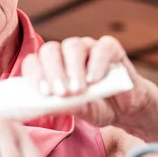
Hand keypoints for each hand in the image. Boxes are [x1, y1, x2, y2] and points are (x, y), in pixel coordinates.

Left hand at [21, 36, 151, 127]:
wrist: (124, 108)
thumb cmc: (94, 106)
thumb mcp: (76, 110)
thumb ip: (60, 106)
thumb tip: (42, 107)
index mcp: (50, 66)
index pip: (33, 61)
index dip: (35, 74)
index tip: (44, 93)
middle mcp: (65, 53)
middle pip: (50, 50)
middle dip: (53, 72)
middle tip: (62, 93)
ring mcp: (87, 47)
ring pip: (73, 46)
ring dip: (73, 68)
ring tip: (78, 90)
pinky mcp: (110, 47)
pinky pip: (101, 47)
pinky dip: (97, 63)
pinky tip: (95, 80)